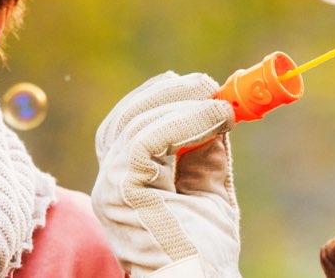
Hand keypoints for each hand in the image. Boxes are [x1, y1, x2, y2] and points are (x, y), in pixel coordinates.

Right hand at [91, 72, 241, 277]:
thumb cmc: (205, 251)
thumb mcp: (209, 190)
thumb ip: (206, 153)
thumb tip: (219, 110)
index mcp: (126, 183)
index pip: (128, 126)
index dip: (159, 99)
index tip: (198, 84)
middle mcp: (111, 184)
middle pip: (125, 120)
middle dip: (167, 94)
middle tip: (209, 83)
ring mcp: (111, 189)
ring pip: (135, 125)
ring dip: (183, 104)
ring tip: (222, 102)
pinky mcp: (121, 192)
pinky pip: (146, 141)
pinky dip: (185, 121)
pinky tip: (217, 118)